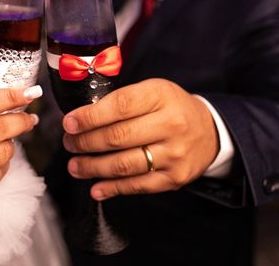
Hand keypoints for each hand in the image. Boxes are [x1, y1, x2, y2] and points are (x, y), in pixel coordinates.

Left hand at [61, 78, 217, 200]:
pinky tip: (96, 188)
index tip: (69, 123)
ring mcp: (174, 153)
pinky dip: (112, 188)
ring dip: (93, 167)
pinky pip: (137, 185)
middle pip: (118, 137)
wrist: (209, 132)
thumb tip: (81, 118)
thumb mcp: (153, 91)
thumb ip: (122, 101)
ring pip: (124, 164)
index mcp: (161, 96)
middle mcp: (171, 124)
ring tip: (75, 165)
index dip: (89, 117)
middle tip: (69, 143)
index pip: (120, 106)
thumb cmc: (171, 108)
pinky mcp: (175, 178)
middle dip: (85, 142)